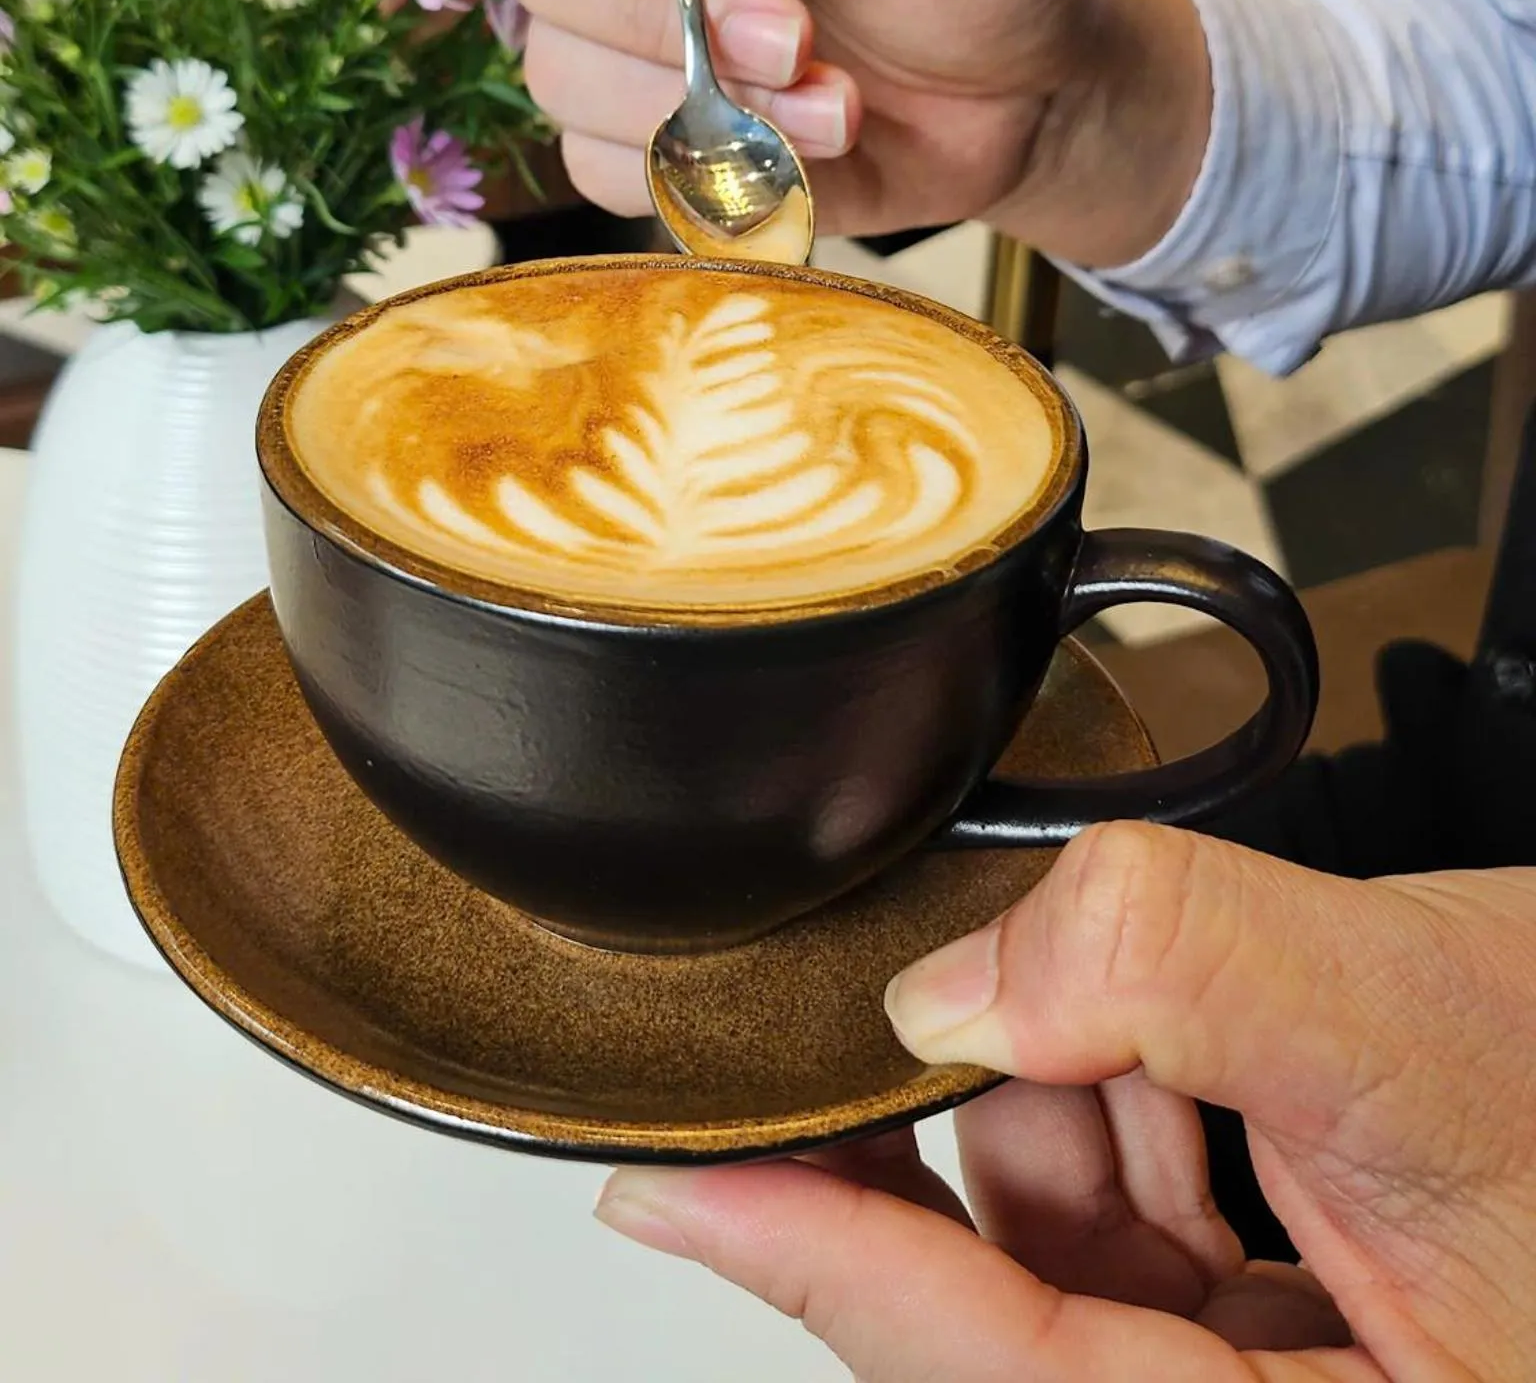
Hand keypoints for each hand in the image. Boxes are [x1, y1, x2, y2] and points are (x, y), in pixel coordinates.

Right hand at [492, 0, 1209, 263]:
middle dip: (663, 10)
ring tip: (832, 99)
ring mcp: (630, 32)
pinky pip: (596, 166)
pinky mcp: (650, 137)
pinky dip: (696, 169)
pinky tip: (798, 151)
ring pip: (559, 68)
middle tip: (797, 34)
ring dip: (694, 99)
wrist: (1034, 93)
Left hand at [593, 824, 1535, 1379]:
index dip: (827, 1267)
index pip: (1007, 1375)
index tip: (672, 1187)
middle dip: (969, 1148)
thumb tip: (959, 985)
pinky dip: (1125, 1126)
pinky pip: (1140, 1246)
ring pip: (1068, 1265)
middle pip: (1021, 1315)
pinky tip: (1174, 1061)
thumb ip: (1176, 968)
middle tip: (916, 1017)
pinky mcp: (1293, 1341)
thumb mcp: (1407, 1020)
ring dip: (1065, 1116)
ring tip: (1141, 1018)